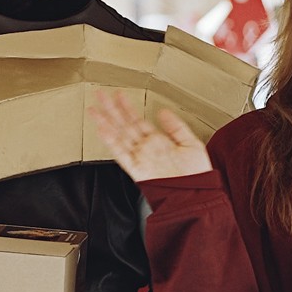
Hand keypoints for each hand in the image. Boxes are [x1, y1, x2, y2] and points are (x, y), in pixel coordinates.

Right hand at [88, 90, 211, 181]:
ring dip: (106, 122)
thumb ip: (176, 127)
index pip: (137, 121)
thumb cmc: (196, 175)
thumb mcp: (191, 144)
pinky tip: (102, 130)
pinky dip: (111, 142)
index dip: (127, 107)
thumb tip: (164, 111)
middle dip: (111, 109)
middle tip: (100, 95)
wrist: (196, 196)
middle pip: (124, 125)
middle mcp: (146, 148)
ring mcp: (140, 158)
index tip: (119, 95)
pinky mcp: (137, 169)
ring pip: (119, 136)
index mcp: (158, 142)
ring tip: (95, 109)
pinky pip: (121, 153)